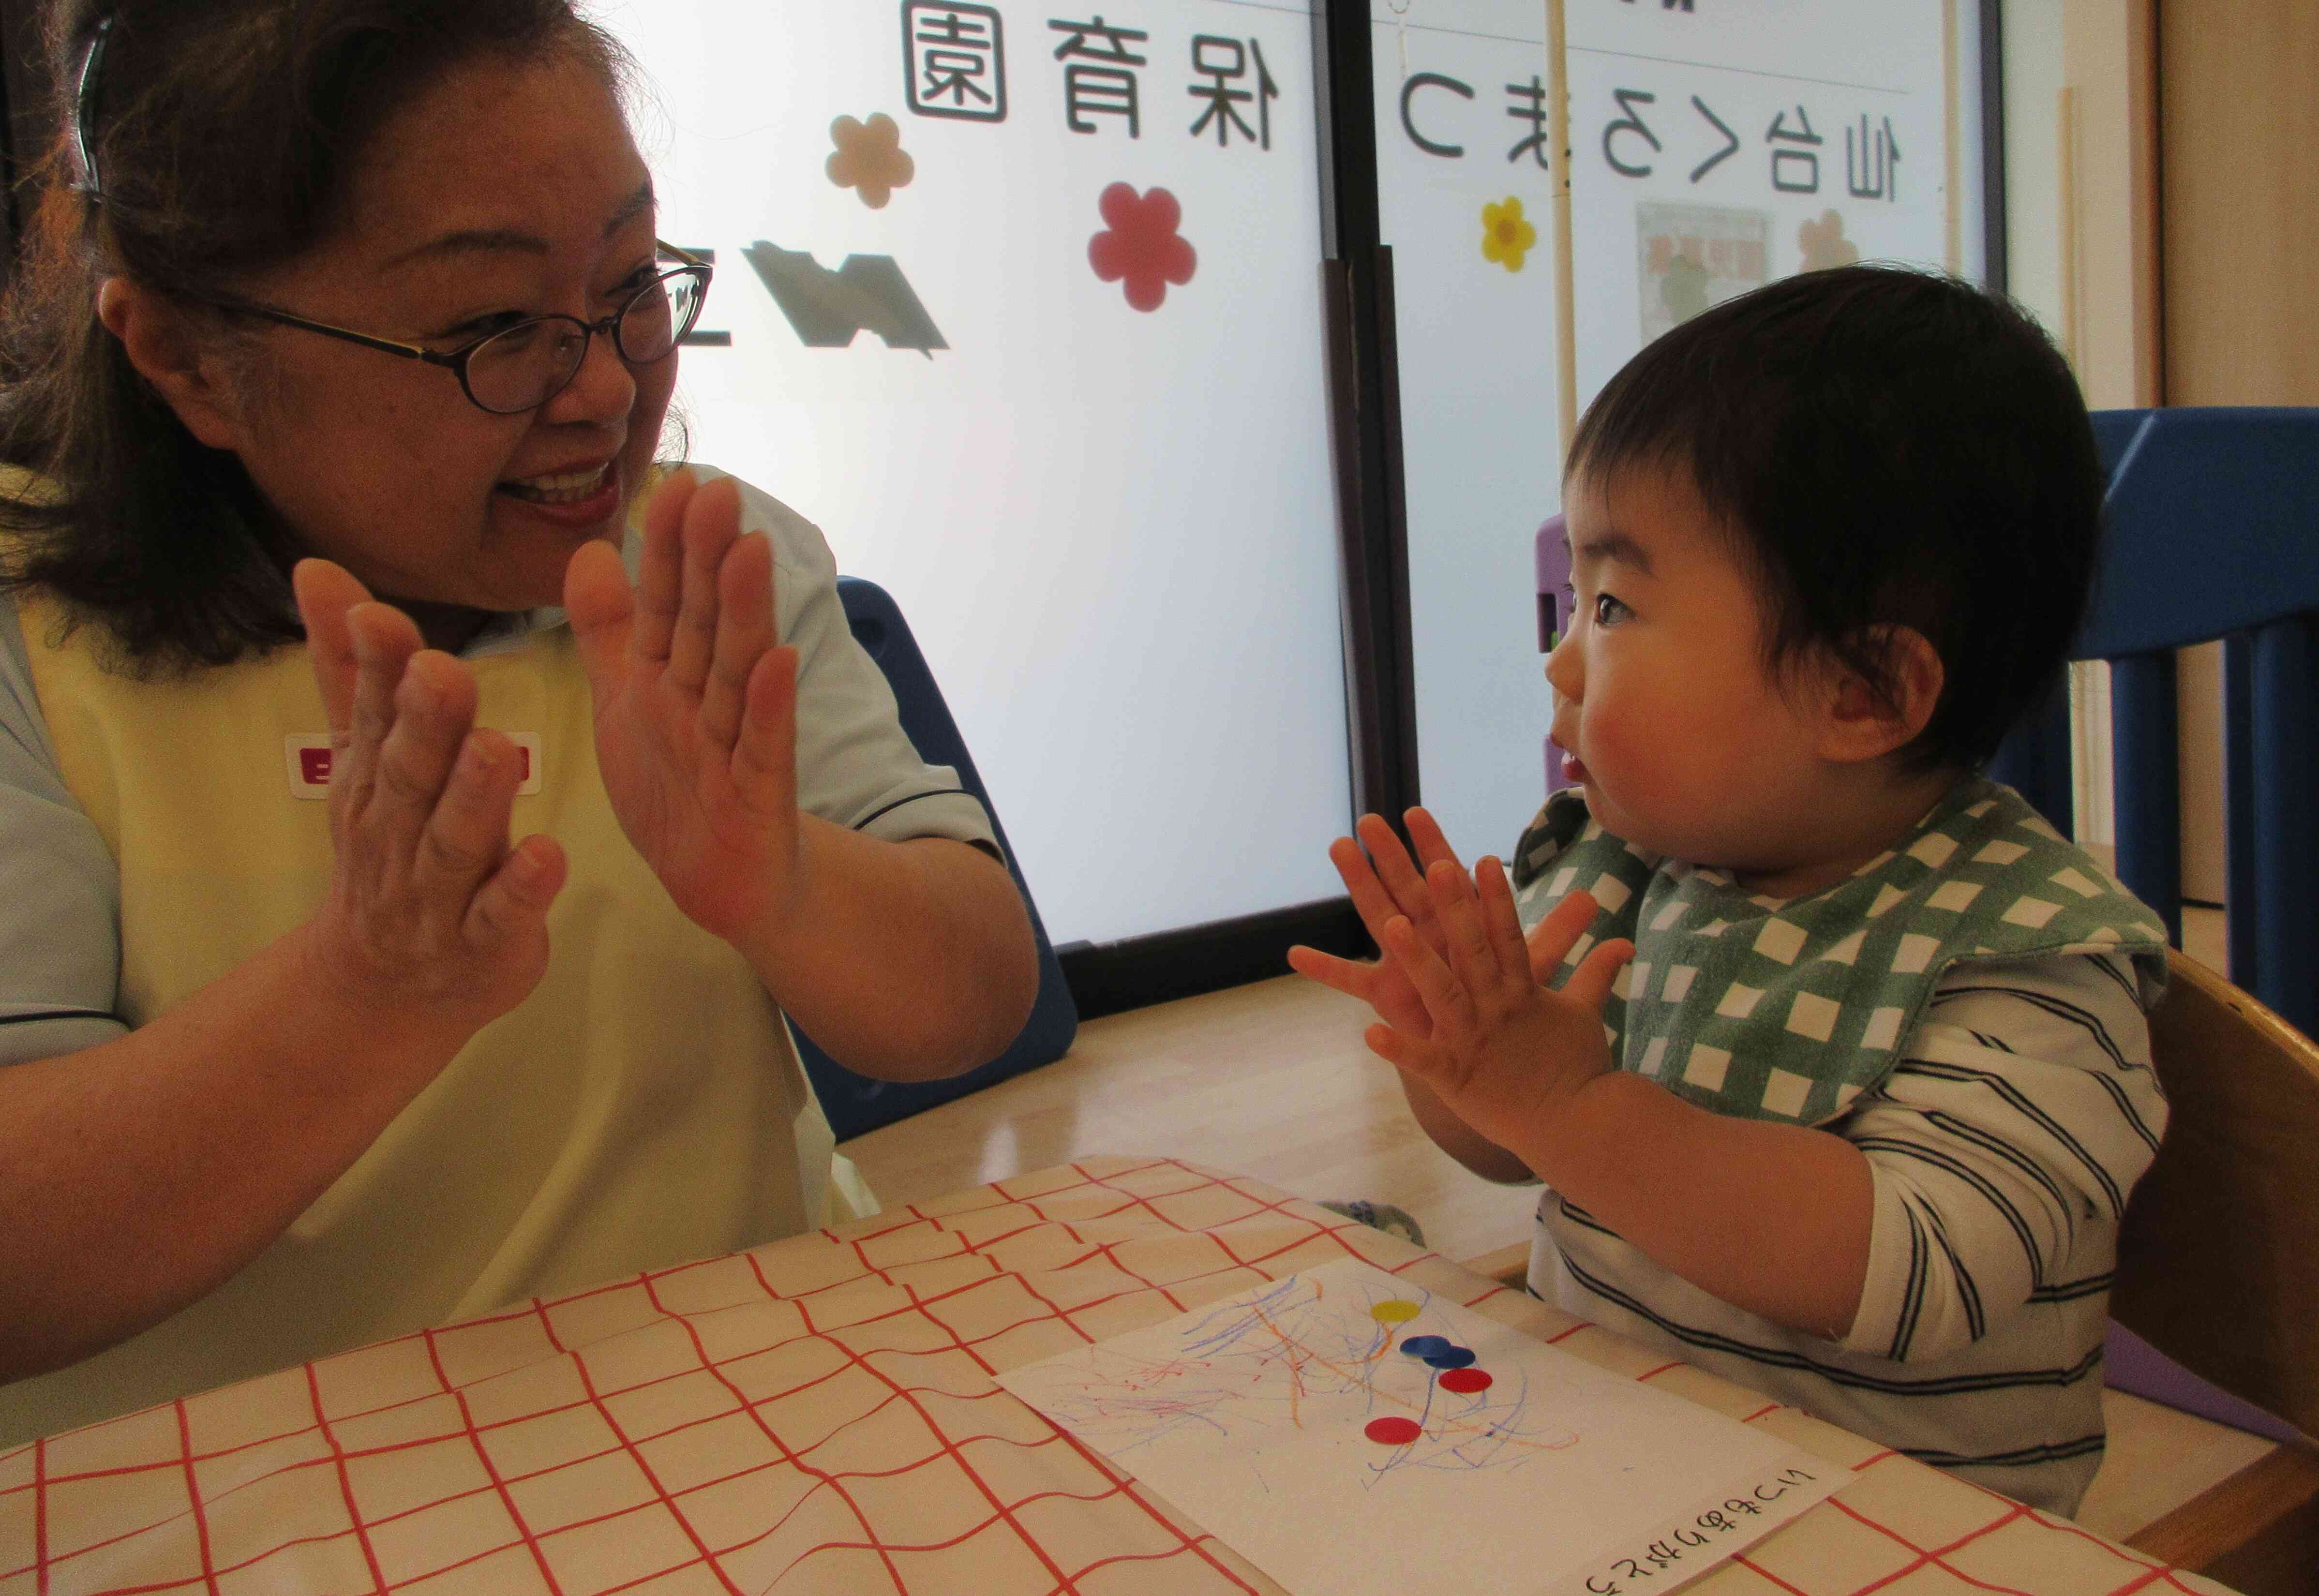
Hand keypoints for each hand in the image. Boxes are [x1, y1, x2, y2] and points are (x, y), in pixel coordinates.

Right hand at [293, 560, 566, 1036]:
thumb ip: (352, 668)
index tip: (383, 618)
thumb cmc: (391, 843)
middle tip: (442, 672)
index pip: (375, 712)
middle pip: (413, 771)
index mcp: (378, 775)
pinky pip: (502, 915)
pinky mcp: (486, 943)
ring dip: (475, 797)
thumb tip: (316, 568)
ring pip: (456, 840)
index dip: (377, 666)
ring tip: (497, 749)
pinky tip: (548, 854)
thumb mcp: (365, 756)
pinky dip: (523, 889)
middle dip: (425, 723)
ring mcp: (440, 891)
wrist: (386, 986)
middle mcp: (401, 828)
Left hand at [562, 469, 804, 942]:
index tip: (675, 484)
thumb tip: (588, 550)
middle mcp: (705, 700)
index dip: (668, 548)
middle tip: (717, 493)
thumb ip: (609, 631)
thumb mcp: (627, 701)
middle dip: (709, 559)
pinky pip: (762, 748)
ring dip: (744, 614)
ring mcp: (735, 746)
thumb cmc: (677, 786)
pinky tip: (780, 661)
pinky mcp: (758, 796)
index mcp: (667, 676)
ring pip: (735, 673)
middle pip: (704, 624)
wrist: (723, 884)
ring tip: (751, 552)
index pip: (666, 602)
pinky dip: (770, 707)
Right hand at [1288, 806, 1575, 1036]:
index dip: (1434, 846)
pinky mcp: (1389, 996)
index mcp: (1461, 927)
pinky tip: (1295, 955)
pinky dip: (1326, 969)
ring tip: (1338, 849)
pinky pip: (1352, 981)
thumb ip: (1559, 934)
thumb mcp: (1533, 967)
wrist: (1486, 1057)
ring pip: (1378, 917)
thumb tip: (1594, 901)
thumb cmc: (1503, 1007)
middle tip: (1368, 818)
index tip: (1416, 811)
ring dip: (1360, 884)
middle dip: (1389, 853)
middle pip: (1407, 888)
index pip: (1448, 878)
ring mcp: (1404, 963)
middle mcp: (1429, 938)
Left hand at [1364, 858, 1631, 1159]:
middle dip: (1456, 909)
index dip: (1497, 899)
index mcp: (1523, 991)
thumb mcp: (1585, 1014)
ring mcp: (1475, 1041)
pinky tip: (1369, 1033)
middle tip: (1436, 865)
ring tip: (1391, 926)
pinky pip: (1423, 1061)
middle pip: (1474, 951)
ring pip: (1443, 993)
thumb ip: (1595, 972)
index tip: (1484, 859)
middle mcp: (1497, 1008)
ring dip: (1417, 960)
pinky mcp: (1456, 1077)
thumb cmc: (1577, 1067)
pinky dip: (1398, 1049)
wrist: (1576, 1126)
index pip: (1510, 936)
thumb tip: (1625, 943)